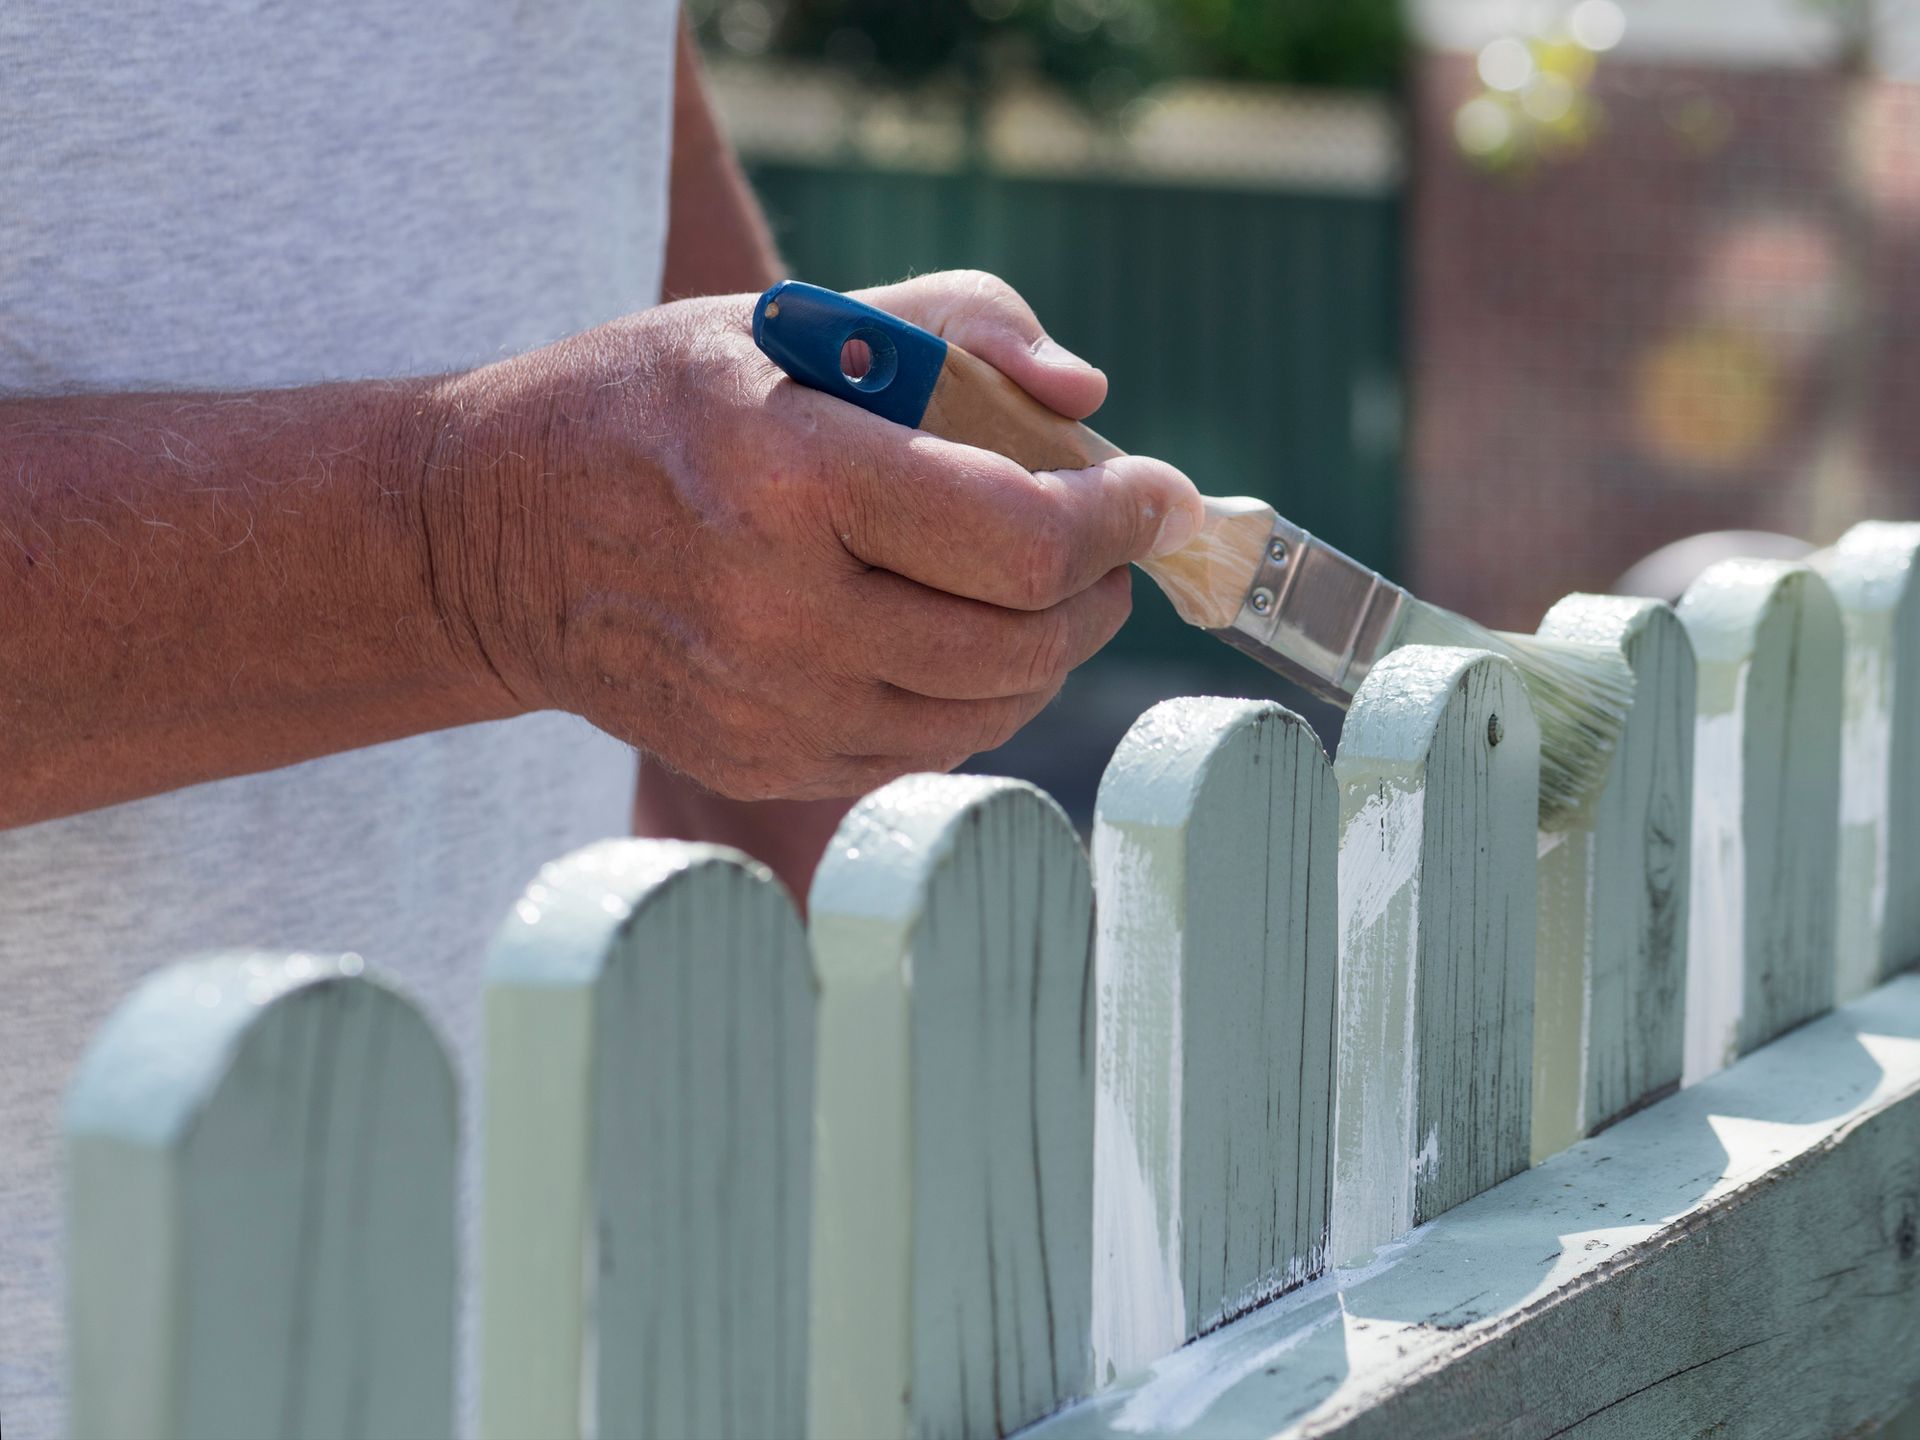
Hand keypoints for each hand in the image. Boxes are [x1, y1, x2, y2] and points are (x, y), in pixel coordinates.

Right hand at [421, 270, 1202, 800]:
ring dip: (1048, 651)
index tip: (1159, 494)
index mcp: (794, 475)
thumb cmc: (650, 405)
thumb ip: (959, 324)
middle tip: (1107, 543)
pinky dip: (974, 699)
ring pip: (988, 709)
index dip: (1122, 519)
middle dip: (1100, 589)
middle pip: (1023, 639)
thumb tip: (1087, 403)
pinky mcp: (763, 760)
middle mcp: (782, 610)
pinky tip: (955, 641)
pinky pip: (924, 751)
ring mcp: (770, 704)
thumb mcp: (789, 319)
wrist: (492, 538)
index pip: (1021, 535)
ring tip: (1040, 592)